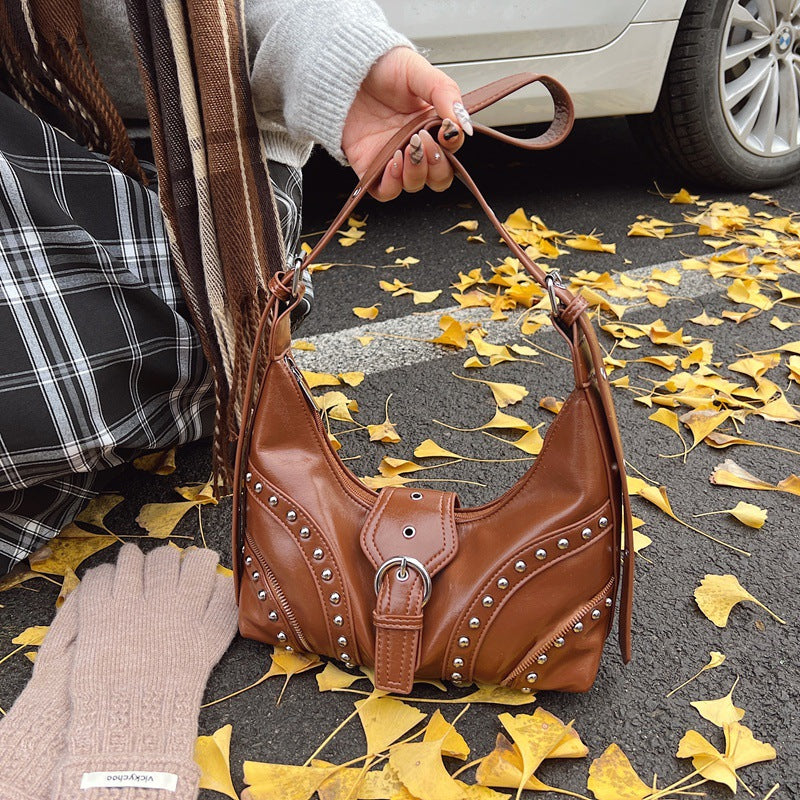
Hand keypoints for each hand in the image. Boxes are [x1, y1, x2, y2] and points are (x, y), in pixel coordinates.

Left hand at [341, 47, 471, 200]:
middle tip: (425, 141)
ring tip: (408, 147)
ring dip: (416, 172)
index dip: (452, 147)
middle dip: (436, 165)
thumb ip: (445, 93)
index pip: (451, 150)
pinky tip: (393, 161)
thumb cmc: (380, 67)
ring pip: (415, 184)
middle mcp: (414, 144)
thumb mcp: (418, 71)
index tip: (447, 132)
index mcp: (431, 125)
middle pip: (438, 176)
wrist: (344, 69)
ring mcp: (393, 157)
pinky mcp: (370, 167)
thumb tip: (463, 124)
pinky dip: (393, 183)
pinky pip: (386, 191)